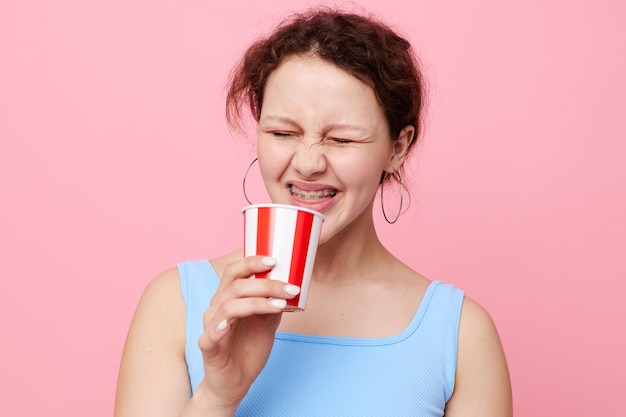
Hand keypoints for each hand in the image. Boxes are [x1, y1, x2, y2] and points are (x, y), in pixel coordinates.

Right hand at [195, 256, 299, 411]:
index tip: (274, 260)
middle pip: (236, 286)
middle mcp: (217, 308)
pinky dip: (220, 327)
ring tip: (280, 305)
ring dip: (257, 303)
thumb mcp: (267, 322)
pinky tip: (231, 325)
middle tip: (291, 288)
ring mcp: (211, 326)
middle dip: (266, 284)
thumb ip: (274, 303)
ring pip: (228, 306)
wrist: (234, 383)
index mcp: (228, 298)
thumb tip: (293, 286)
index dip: (252, 262)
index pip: (234, 271)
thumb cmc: (247, 348)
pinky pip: (210, 334)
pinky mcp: (208, 347)